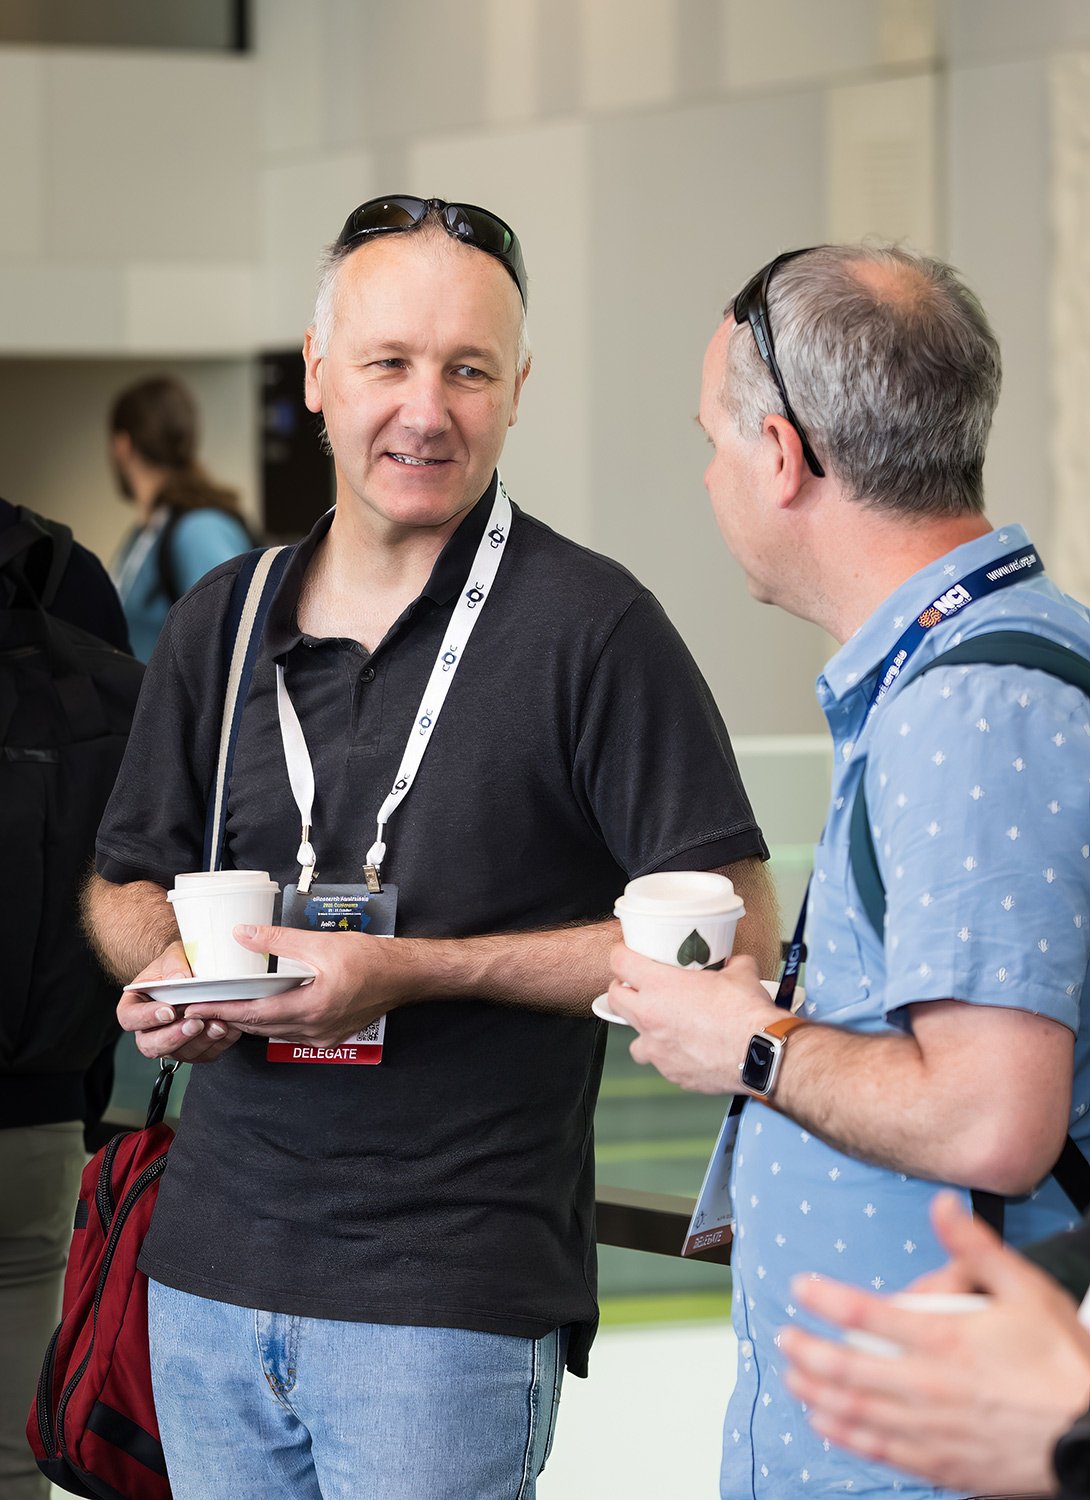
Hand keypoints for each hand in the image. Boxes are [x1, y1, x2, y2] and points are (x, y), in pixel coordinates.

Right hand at [118, 940, 240, 1063]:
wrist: (194, 971)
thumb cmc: (177, 964)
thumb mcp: (173, 956)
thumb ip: (174, 965)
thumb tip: (180, 978)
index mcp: (134, 1006)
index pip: (130, 1018)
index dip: (147, 1018)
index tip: (168, 1011)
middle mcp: (148, 1029)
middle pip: (151, 1045)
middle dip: (174, 1037)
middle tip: (194, 1023)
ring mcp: (170, 1042)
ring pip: (179, 1054)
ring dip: (199, 1042)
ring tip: (217, 1025)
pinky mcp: (192, 1048)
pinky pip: (203, 1055)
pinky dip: (217, 1043)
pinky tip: (227, 1028)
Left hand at [168, 923, 419, 1046]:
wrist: (404, 975)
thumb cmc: (371, 959)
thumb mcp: (320, 944)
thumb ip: (278, 940)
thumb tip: (243, 934)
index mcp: (311, 1008)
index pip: (254, 1014)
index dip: (221, 1011)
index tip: (196, 1008)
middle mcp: (314, 1029)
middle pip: (260, 1027)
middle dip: (229, 1017)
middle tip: (201, 1007)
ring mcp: (323, 1036)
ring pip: (274, 1032)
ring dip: (250, 1021)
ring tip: (225, 1007)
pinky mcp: (329, 1035)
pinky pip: (291, 1032)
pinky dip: (272, 1022)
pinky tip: (264, 1008)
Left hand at [606, 947, 775, 1093]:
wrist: (760, 1053)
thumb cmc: (746, 1014)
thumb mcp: (740, 974)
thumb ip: (732, 964)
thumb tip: (735, 962)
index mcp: (660, 986)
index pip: (619, 963)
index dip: (621, 955)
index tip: (626, 955)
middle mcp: (651, 1017)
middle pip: (614, 999)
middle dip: (623, 991)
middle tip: (638, 988)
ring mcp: (658, 1049)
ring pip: (633, 1040)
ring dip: (643, 1031)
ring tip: (663, 1027)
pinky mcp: (671, 1072)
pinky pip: (661, 1063)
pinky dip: (670, 1056)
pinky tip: (688, 1050)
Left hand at [779, 1191, 1089, 1494]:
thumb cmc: (1063, 1363)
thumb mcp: (1026, 1290)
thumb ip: (975, 1248)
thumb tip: (941, 1206)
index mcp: (944, 1340)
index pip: (866, 1313)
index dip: (825, 1298)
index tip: (800, 1286)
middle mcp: (929, 1386)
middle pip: (849, 1367)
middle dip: (808, 1350)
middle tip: (784, 1337)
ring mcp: (933, 1431)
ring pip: (857, 1412)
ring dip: (817, 1394)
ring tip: (793, 1378)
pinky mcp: (944, 1465)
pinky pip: (883, 1452)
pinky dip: (848, 1437)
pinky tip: (828, 1426)